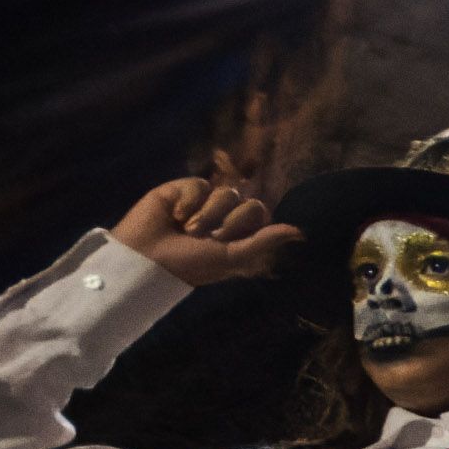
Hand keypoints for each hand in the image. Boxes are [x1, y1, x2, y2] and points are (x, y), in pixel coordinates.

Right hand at [111, 170, 299, 286]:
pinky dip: (188, 202)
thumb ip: (264, 242)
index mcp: (238, 231)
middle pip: (247, 201)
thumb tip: (300, 231)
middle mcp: (223, 213)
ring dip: (206, 215)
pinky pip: (199, 184)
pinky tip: (173, 215)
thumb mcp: (232, 257)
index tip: (223, 242)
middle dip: (227, 222)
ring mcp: (204, 199)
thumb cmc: (190, 264)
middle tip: (203, 237)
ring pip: (226, 192)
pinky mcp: (182, 188)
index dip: (244, 225)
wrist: (148, 258)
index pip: (259, 213)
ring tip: (186, 230)